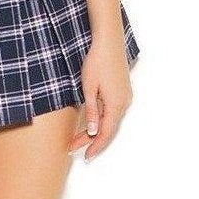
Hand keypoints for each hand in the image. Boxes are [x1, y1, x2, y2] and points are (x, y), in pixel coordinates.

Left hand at [68, 37, 133, 159]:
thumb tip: (94, 131)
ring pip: (110, 121)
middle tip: (73, 147)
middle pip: (107, 129)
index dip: (95, 146)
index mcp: (116, 105)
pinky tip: (92, 122)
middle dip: (90, 140)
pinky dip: (103, 120)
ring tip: (78, 137)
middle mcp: (124, 103)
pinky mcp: (123, 91)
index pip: (105, 133)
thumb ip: (93, 111)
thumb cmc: (96, 62)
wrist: (108, 42)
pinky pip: (113, 112)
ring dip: (96, 130)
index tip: (84, 156)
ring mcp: (125, 97)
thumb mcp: (89, 88)